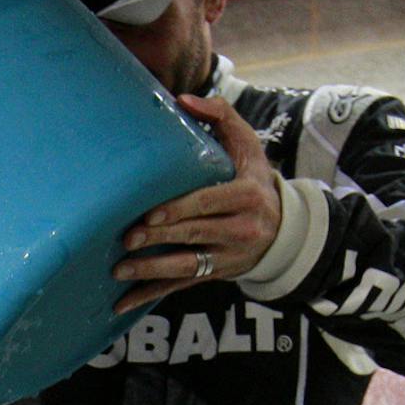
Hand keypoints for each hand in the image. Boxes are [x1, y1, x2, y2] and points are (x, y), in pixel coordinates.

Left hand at [114, 95, 283, 313]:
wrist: (284, 229)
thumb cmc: (254, 178)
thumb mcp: (248, 146)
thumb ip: (221, 117)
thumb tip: (185, 100)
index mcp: (247, 195)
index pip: (209, 203)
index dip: (180, 210)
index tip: (151, 213)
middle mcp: (241, 228)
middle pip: (195, 234)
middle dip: (159, 238)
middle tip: (126, 239)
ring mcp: (228, 256)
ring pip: (187, 267)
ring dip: (151, 270)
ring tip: (120, 270)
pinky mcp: (215, 275)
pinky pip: (180, 287)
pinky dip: (150, 296)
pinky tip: (121, 305)